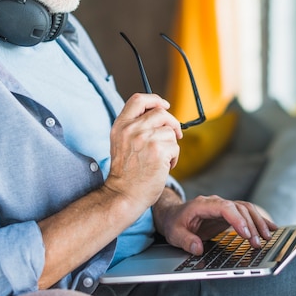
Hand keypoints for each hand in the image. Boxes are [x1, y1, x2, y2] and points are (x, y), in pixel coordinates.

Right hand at [103, 93, 182, 212]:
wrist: (123, 195)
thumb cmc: (126, 173)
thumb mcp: (121, 143)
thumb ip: (134, 127)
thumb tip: (160, 113)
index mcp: (120, 125)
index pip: (138, 99)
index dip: (155, 99)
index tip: (164, 105)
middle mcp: (131, 129)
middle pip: (161, 113)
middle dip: (172, 124)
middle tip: (174, 135)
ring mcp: (145, 139)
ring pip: (170, 132)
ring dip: (171, 145)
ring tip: (162, 159)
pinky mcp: (158, 151)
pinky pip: (175, 147)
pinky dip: (174, 158)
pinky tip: (163, 167)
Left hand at [156, 195, 277, 254]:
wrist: (173, 214)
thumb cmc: (174, 223)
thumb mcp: (174, 233)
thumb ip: (185, 240)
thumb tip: (198, 248)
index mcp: (202, 204)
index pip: (225, 207)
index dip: (237, 220)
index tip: (246, 234)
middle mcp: (216, 202)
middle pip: (239, 208)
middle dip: (251, 225)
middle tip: (258, 243)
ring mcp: (223, 207)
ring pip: (246, 209)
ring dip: (258, 222)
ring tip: (267, 238)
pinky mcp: (229, 213)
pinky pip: (246, 213)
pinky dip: (259, 220)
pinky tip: (271, 229)